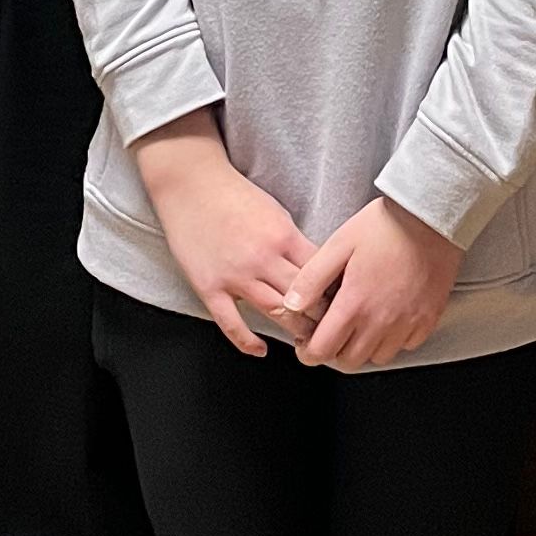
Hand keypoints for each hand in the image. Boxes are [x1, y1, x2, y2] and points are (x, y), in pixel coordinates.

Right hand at [134, 114, 314, 355]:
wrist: (191, 185)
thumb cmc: (234, 195)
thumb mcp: (276, 212)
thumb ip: (293, 242)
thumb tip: (315, 268)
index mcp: (284, 237)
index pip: (321, 273)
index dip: (336, 292)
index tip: (345, 303)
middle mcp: (263, 259)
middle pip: (304, 298)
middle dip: (322, 317)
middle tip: (333, 330)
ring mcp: (236, 276)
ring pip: (276, 313)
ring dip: (295, 331)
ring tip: (307, 342)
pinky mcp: (210, 287)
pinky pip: (232, 323)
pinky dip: (248, 342)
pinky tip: (260, 350)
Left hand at [284, 199, 463, 371]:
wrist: (431, 216)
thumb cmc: (385, 225)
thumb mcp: (339, 243)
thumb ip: (312, 278)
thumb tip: (291, 305)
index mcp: (355, 303)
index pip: (323, 350)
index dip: (308, 352)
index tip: (306, 342)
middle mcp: (381, 321)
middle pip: (350, 360)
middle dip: (335, 351)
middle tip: (332, 331)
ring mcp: (407, 323)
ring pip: (378, 357)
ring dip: (364, 348)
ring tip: (360, 324)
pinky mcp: (428, 318)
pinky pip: (406, 346)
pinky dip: (394, 340)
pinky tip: (388, 318)